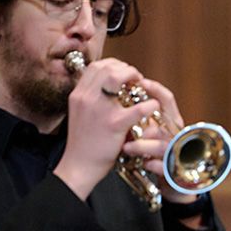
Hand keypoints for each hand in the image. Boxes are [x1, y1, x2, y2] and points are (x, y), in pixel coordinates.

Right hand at [53, 57, 158, 199]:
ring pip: (118, 78)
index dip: (113, 65)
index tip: (123, 72)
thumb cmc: (83, 142)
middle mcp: (86, 98)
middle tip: (136, 79)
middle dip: (126, 69)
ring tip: (142, 88)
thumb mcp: (80, 113)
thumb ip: (90, 98)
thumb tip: (106, 86)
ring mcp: (99, 109)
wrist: (79, 165)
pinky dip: (149, 104)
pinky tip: (153, 107)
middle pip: (107, 67)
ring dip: (134, 78)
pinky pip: (138, 107)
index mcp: (78, 95)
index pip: (96, 66)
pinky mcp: (114, 124)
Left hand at [117, 76, 200, 207]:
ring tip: (126, 147)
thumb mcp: (151, 131)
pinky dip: (152, 165)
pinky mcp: (174, 171)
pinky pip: (163, 167)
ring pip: (162, 145)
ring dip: (143, 145)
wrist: (173, 180)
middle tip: (129, 118)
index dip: (156, 89)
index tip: (141, 82)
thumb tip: (120, 96)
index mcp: (172, 122)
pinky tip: (143, 163)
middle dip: (148, 118)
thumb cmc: (157, 152)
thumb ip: (142, 117)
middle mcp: (176, 135)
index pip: (167, 100)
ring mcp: (177, 153)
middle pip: (166, 121)